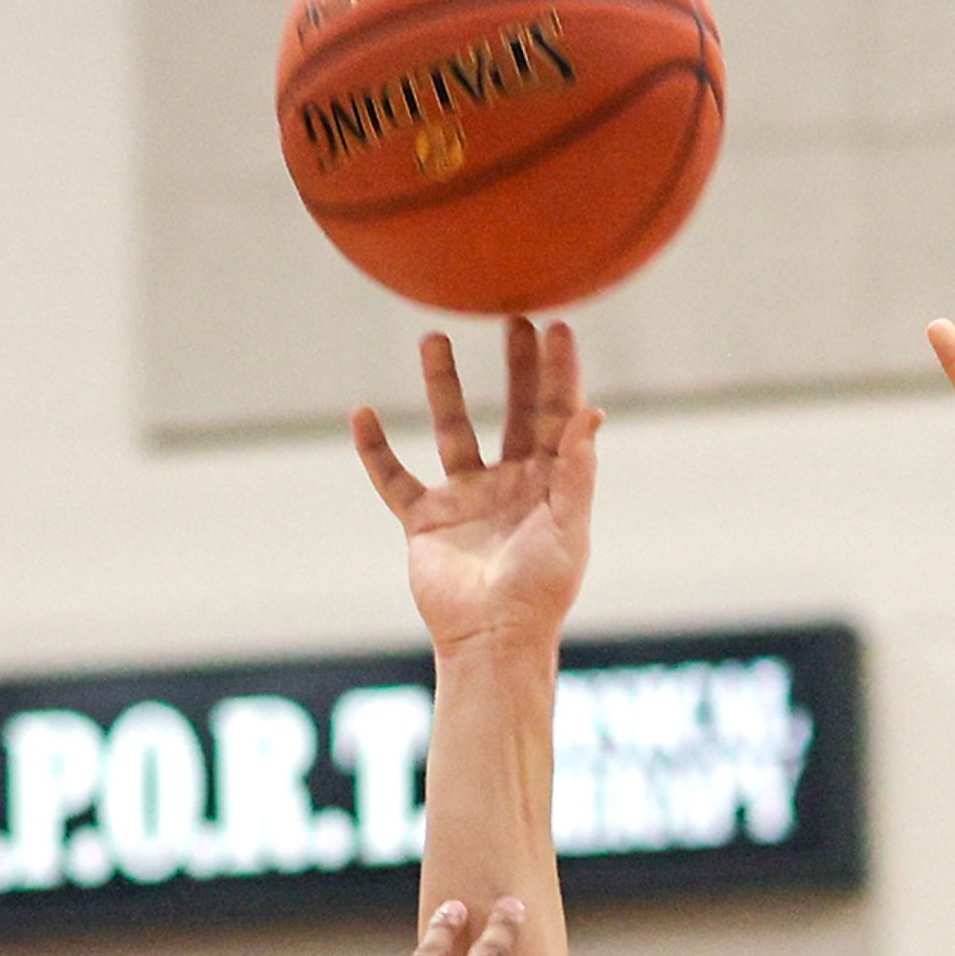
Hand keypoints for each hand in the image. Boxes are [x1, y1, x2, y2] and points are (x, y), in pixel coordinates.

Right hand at [351, 318, 601, 656]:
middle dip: (515, 365)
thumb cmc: (540, 591)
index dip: (558, 372)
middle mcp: (509, 484)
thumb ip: (578, 469)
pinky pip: (394, 478)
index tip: (556, 326)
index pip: (557, 415)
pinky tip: (361, 414)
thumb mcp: (569, 526)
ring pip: (452, 429)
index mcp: (550, 484)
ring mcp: (465, 500)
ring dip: (443, 386)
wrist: (492, 640)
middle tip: (513, 315)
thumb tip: (593, 410)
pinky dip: (375, 450)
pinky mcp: (425, 522)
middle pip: (513, 410)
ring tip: (434, 338)